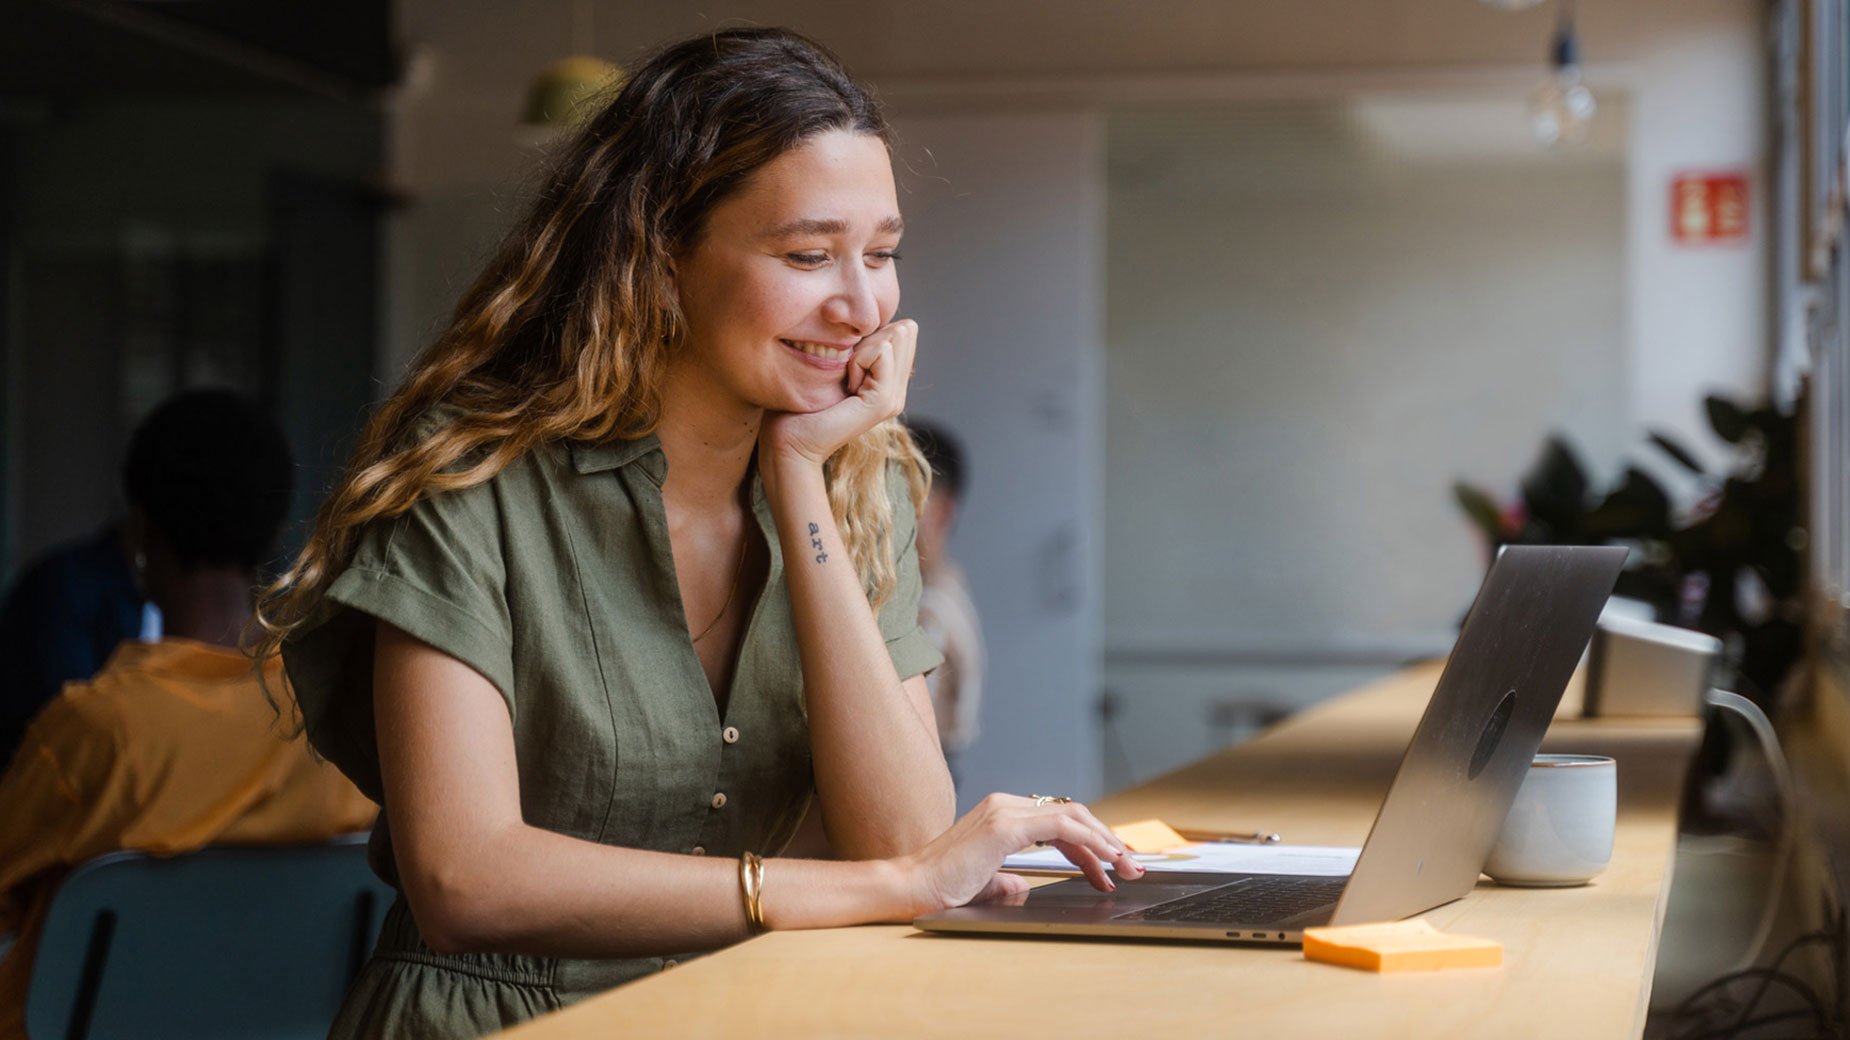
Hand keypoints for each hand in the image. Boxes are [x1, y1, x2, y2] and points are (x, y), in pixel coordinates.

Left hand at [760, 319, 917, 469]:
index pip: (901, 330)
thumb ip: (854, 346)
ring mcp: (894, 398)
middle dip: (869, 337)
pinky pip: (882, 351)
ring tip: (844, 378)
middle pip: (904, 330)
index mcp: (888, 383)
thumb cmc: (797, 404)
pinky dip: (858, 358)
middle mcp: (897, 391)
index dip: (869, 333)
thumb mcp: (832, 365)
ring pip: (896, 336)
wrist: (789, 443)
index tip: (843, 362)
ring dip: (862, 348)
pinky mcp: (883, 401)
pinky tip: (845, 384)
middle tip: (844, 369)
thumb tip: (866, 319)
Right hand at [894, 793, 1146, 916]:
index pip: (1060, 820)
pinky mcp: (1005, 826)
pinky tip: (1105, 860)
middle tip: (1130, 866)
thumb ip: (1005, 882)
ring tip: (1125, 867)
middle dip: (1107, 839)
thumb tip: (1021, 888)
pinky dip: (1089, 842)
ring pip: (1073, 815)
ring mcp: (1005, 811)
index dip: (1091, 843)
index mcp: (1001, 814)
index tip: (1110, 868)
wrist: (912, 887)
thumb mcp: (984, 883)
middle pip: (1073, 813)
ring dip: (1105, 841)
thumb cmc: (940, 888)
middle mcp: (1005, 805)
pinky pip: (1061, 827)